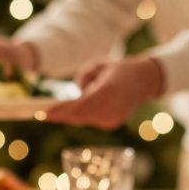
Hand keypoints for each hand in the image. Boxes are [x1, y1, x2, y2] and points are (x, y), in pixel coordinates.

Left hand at [45, 55, 163, 129]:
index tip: (45, 113)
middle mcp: (111, 109)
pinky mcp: (112, 124)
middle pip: (79, 116)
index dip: (61, 111)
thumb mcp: (98, 65)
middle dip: (62, 114)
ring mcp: (113, 119)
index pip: (80, 106)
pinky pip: (91, 120)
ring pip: (83, 119)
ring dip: (73, 113)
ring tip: (63, 107)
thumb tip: (77, 92)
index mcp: (108, 91)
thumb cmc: (118, 69)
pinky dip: (83, 114)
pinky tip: (80, 107)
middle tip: (44, 112)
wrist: (144, 80)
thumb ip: (84, 76)